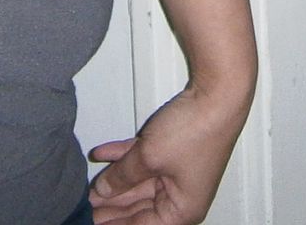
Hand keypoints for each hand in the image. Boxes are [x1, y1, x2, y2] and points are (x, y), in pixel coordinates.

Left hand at [87, 80, 248, 224]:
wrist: (218, 94)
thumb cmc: (196, 132)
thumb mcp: (148, 159)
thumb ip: (122, 176)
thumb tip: (103, 190)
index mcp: (183, 209)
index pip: (142, 224)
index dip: (116, 223)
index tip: (94, 220)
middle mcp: (182, 194)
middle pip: (140, 205)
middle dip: (113, 203)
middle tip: (87, 205)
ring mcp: (178, 171)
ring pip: (140, 181)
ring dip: (116, 179)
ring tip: (90, 184)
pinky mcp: (175, 150)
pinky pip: (144, 158)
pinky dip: (124, 156)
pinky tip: (102, 154)